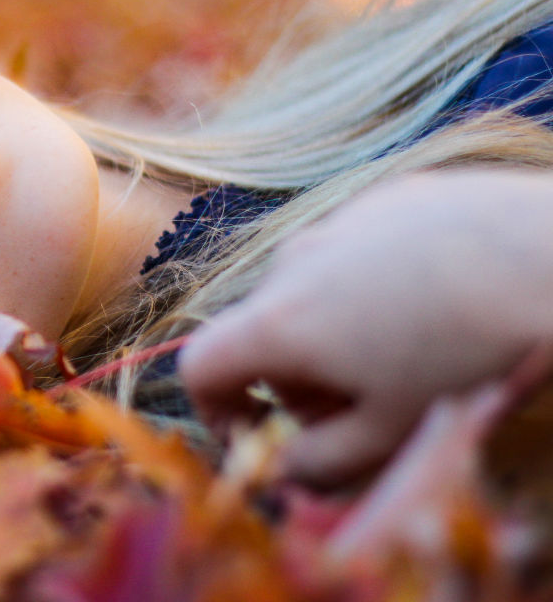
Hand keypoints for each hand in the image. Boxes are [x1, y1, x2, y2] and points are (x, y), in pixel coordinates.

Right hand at [178, 170, 552, 488]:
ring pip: (312, 292)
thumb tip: (286, 473)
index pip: (199, 366)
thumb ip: (319, 465)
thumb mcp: (391, 432)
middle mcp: (293, 262)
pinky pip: (359, 254)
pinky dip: (376, 288)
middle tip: (359, 415)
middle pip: (264, 333)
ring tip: (410, 357)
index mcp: (278, 322)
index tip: (260, 439)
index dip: (216, 413)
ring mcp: (340, 222)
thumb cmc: (471, 355)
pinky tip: (442, 305)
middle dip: (296, 382)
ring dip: (335, 334)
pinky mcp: (391, 198)